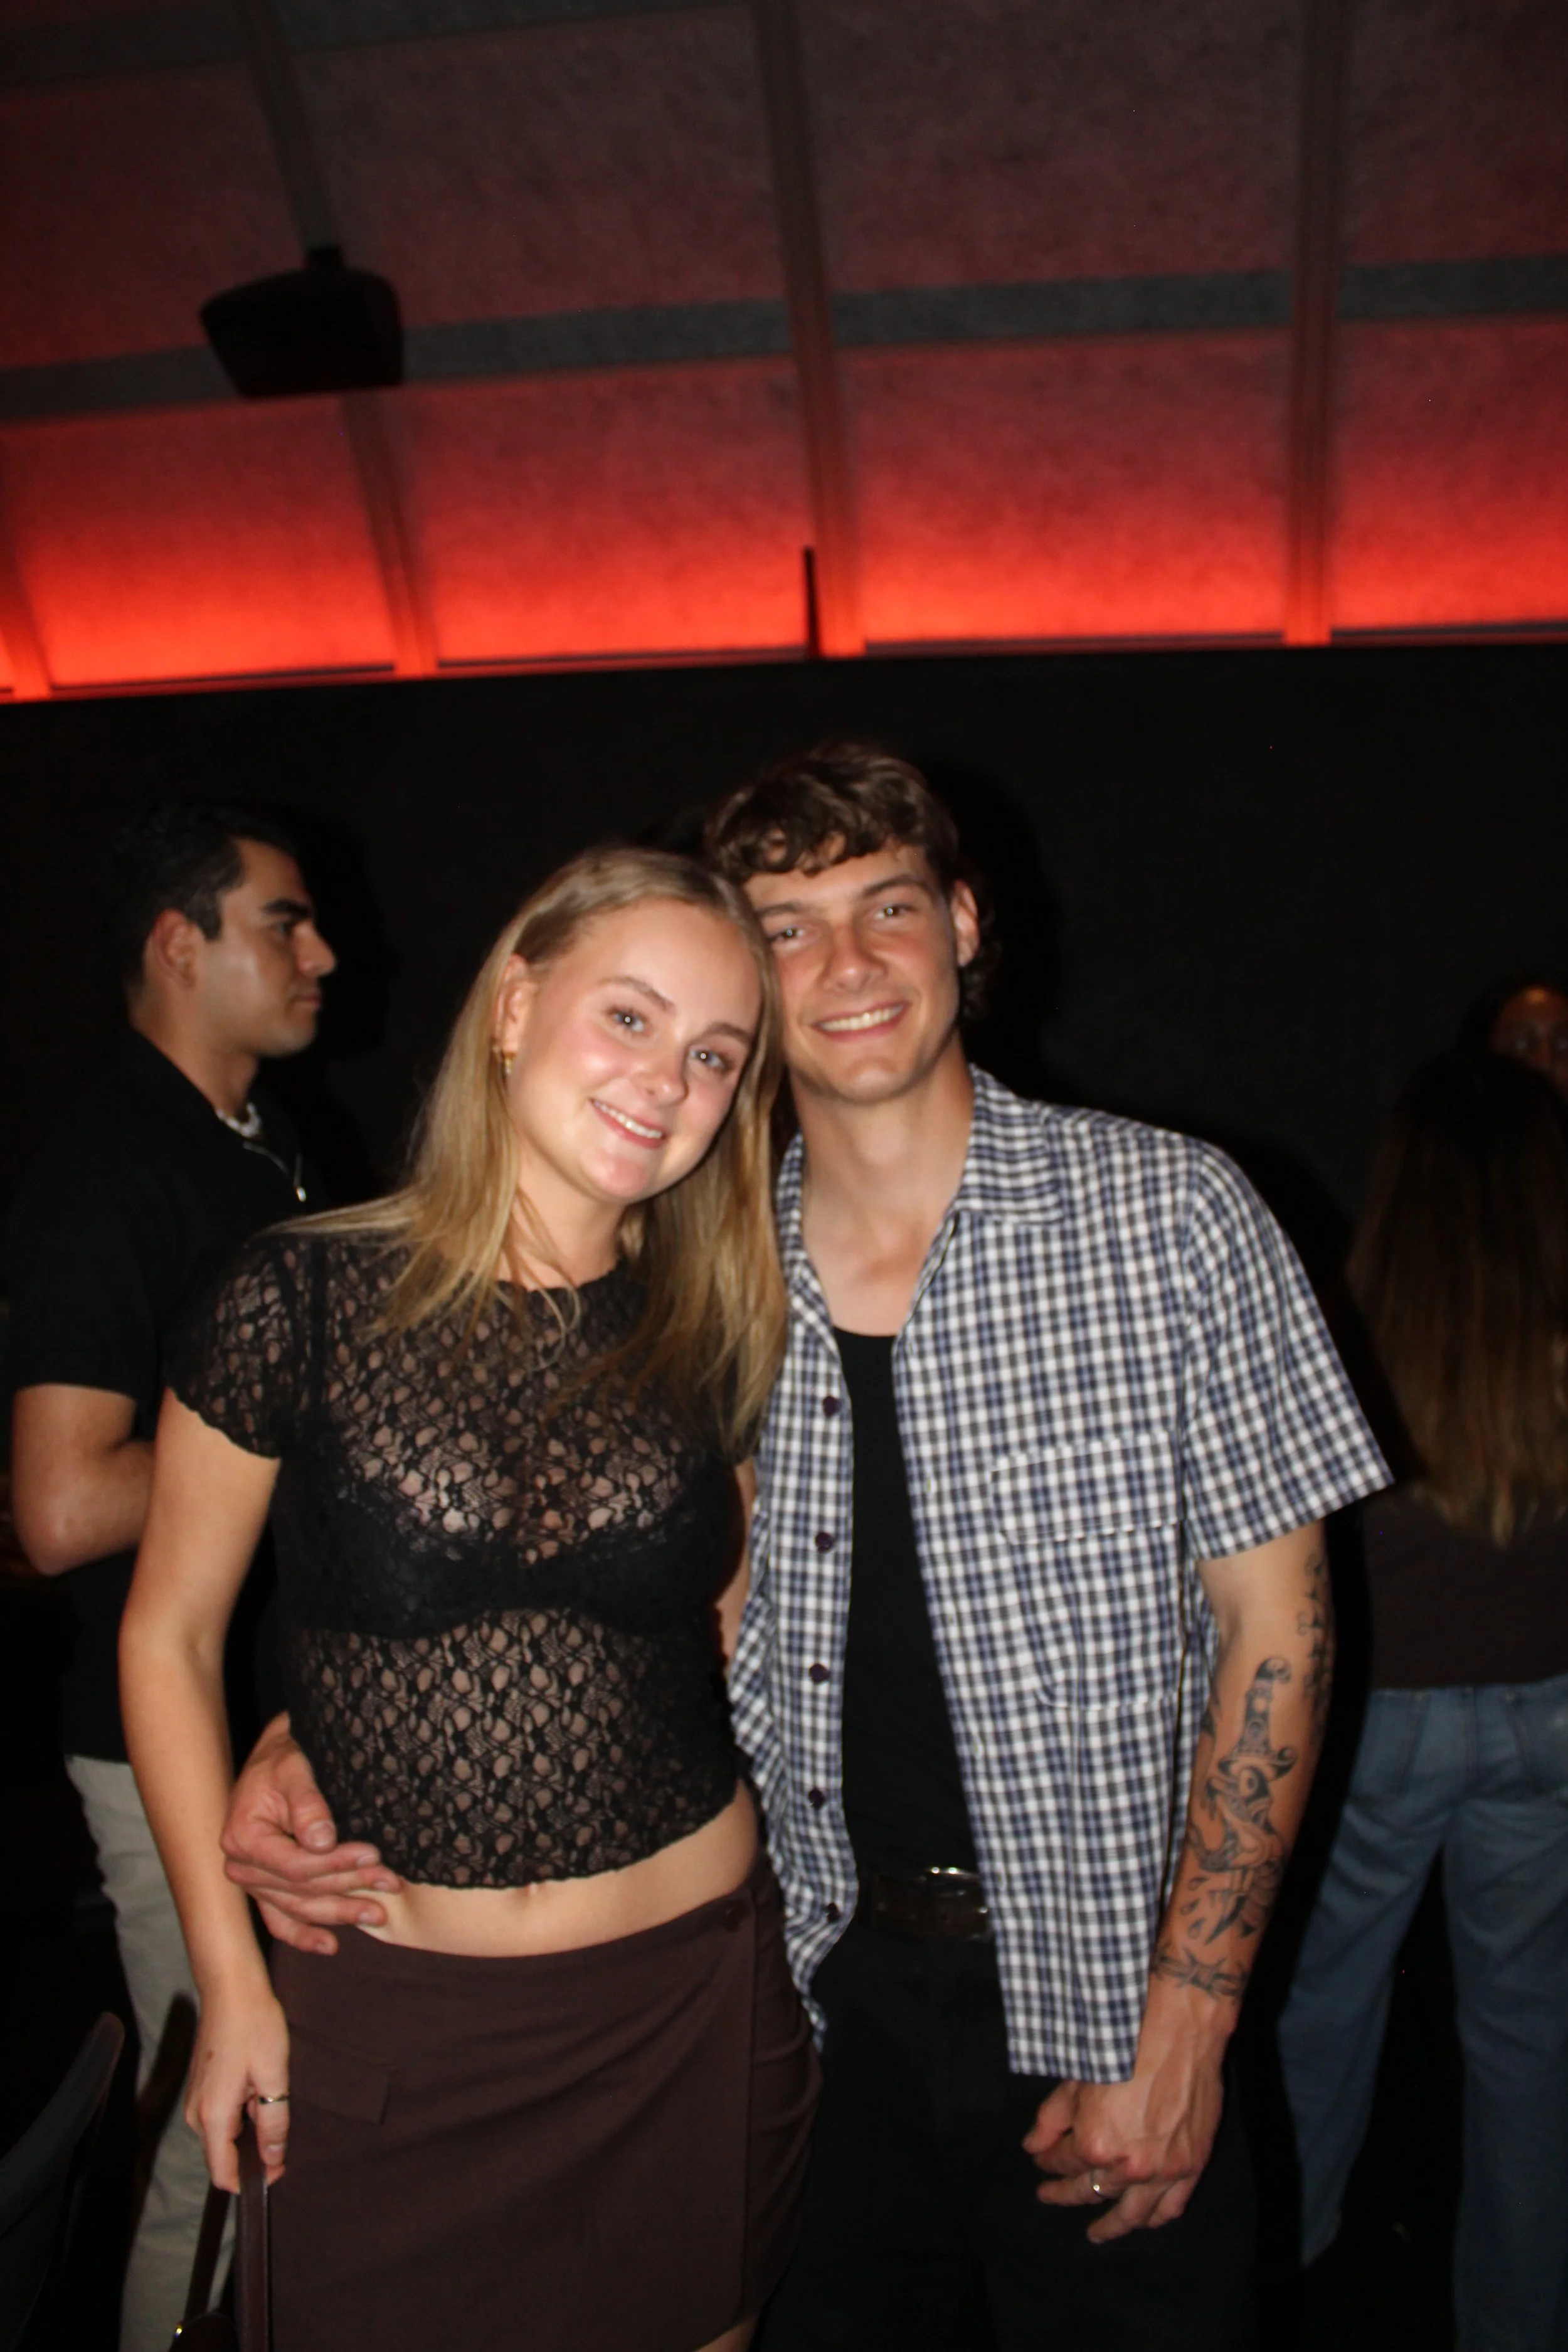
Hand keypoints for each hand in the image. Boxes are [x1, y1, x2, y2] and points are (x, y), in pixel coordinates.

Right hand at [185, 1978, 292, 2188]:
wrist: (230, 1986)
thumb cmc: (254, 2025)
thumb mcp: (273, 2076)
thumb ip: (273, 2123)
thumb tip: (272, 2159)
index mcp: (212, 2116)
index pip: (223, 2174)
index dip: (252, 2179)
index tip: (280, 2166)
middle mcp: (196, 2114)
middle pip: (224, 2154)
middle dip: (254, 2150)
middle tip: (283, 2120)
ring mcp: (196, 2099)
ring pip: (225, 2133)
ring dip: (250, 2126)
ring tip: (271, 2091)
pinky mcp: (201, 2086)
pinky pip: (222, 2114)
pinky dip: (242, 2110)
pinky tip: (259, 2083)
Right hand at [220, 1713, 401, 1954]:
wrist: (274, 1759)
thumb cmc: (286, 1759)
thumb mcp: (295, 1769)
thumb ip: (308, 1804)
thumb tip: (323, 1842)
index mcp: (243, 1838)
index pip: (296, 1866)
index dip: (337, 1864)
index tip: (374, 1855)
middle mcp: (241, 1866)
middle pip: (301, 1890)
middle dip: (349, 1887)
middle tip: (390, 1883)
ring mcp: (252, 1882)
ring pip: (298, 1908)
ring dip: (340, 1913)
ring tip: (378, 1913)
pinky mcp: (264, 1889)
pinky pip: (281, 1921)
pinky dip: (304, 1935)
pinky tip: (331, 1945)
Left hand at [1023, 1994, 1226, 2241]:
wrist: (1180, 2030)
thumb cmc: (1124, 2045)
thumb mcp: (1076, 2078)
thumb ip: (1051, 2119)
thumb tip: (1032, 2147)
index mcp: (1095, 2143)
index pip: (1062, 2162)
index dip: (1047, 2160)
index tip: (1040, 2158)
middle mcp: (1129, 2167)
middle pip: (1091, 2191)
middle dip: (1065, 2194)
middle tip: (1050, 2197)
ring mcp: (1163, 2172)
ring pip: (1133, 2214)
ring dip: (1111, 2226)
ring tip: (1096, 2233)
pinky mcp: (1191, 2167)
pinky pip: (1171, 2208)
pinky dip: (1153, 2218)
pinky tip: (1141, 2220)